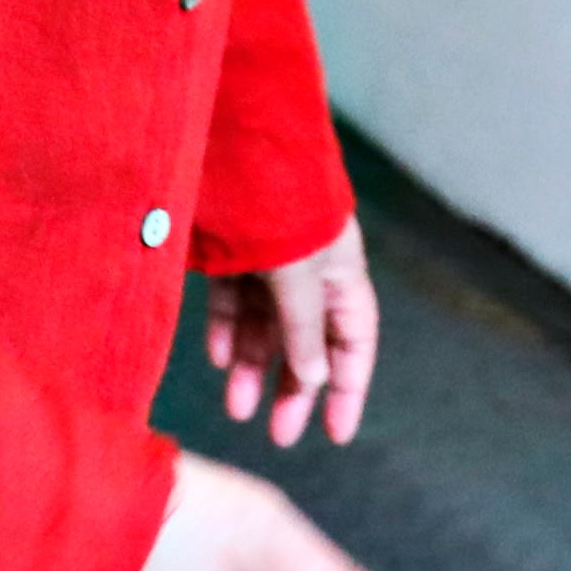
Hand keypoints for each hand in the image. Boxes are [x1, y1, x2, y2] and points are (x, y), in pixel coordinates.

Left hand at [202, 215, 384, 447]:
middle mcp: (307, 268)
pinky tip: (217, 359)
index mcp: (339, 269)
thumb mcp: (296, 267)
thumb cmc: (277, 199)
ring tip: (235, 408)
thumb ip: (303, 323)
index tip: (335, 432)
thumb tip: (312, 379)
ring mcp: (266, 258)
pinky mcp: (229, 249)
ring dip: (252, 366)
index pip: (353, 340)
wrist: (233, 136)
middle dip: (292, 387)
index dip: (347, 386)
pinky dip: (226, 329)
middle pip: (306, 340)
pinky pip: (231, 299)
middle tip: (277, 434)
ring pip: (264, 324)